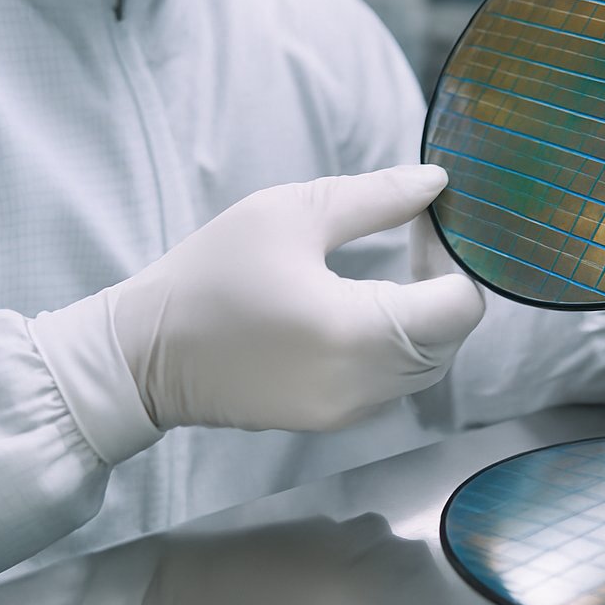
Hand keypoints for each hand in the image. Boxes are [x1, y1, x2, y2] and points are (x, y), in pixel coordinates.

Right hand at [112, 165, 484, 431]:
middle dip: (444, 289)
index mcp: (357, 331)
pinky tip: (363, 311)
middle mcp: (363, 383)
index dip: (455, 262)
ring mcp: (349, 411)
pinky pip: (393, 385)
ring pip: (427, 367)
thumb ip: (374, 198)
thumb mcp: (289, 214)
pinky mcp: (331, 421)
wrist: (143, 355)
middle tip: (413, 242)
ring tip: (388, 274)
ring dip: (424, 321)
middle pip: (451, 340)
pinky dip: (397, 348)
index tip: (426, 229)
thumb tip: (436, 183)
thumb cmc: (210, 276)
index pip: (461, 307)